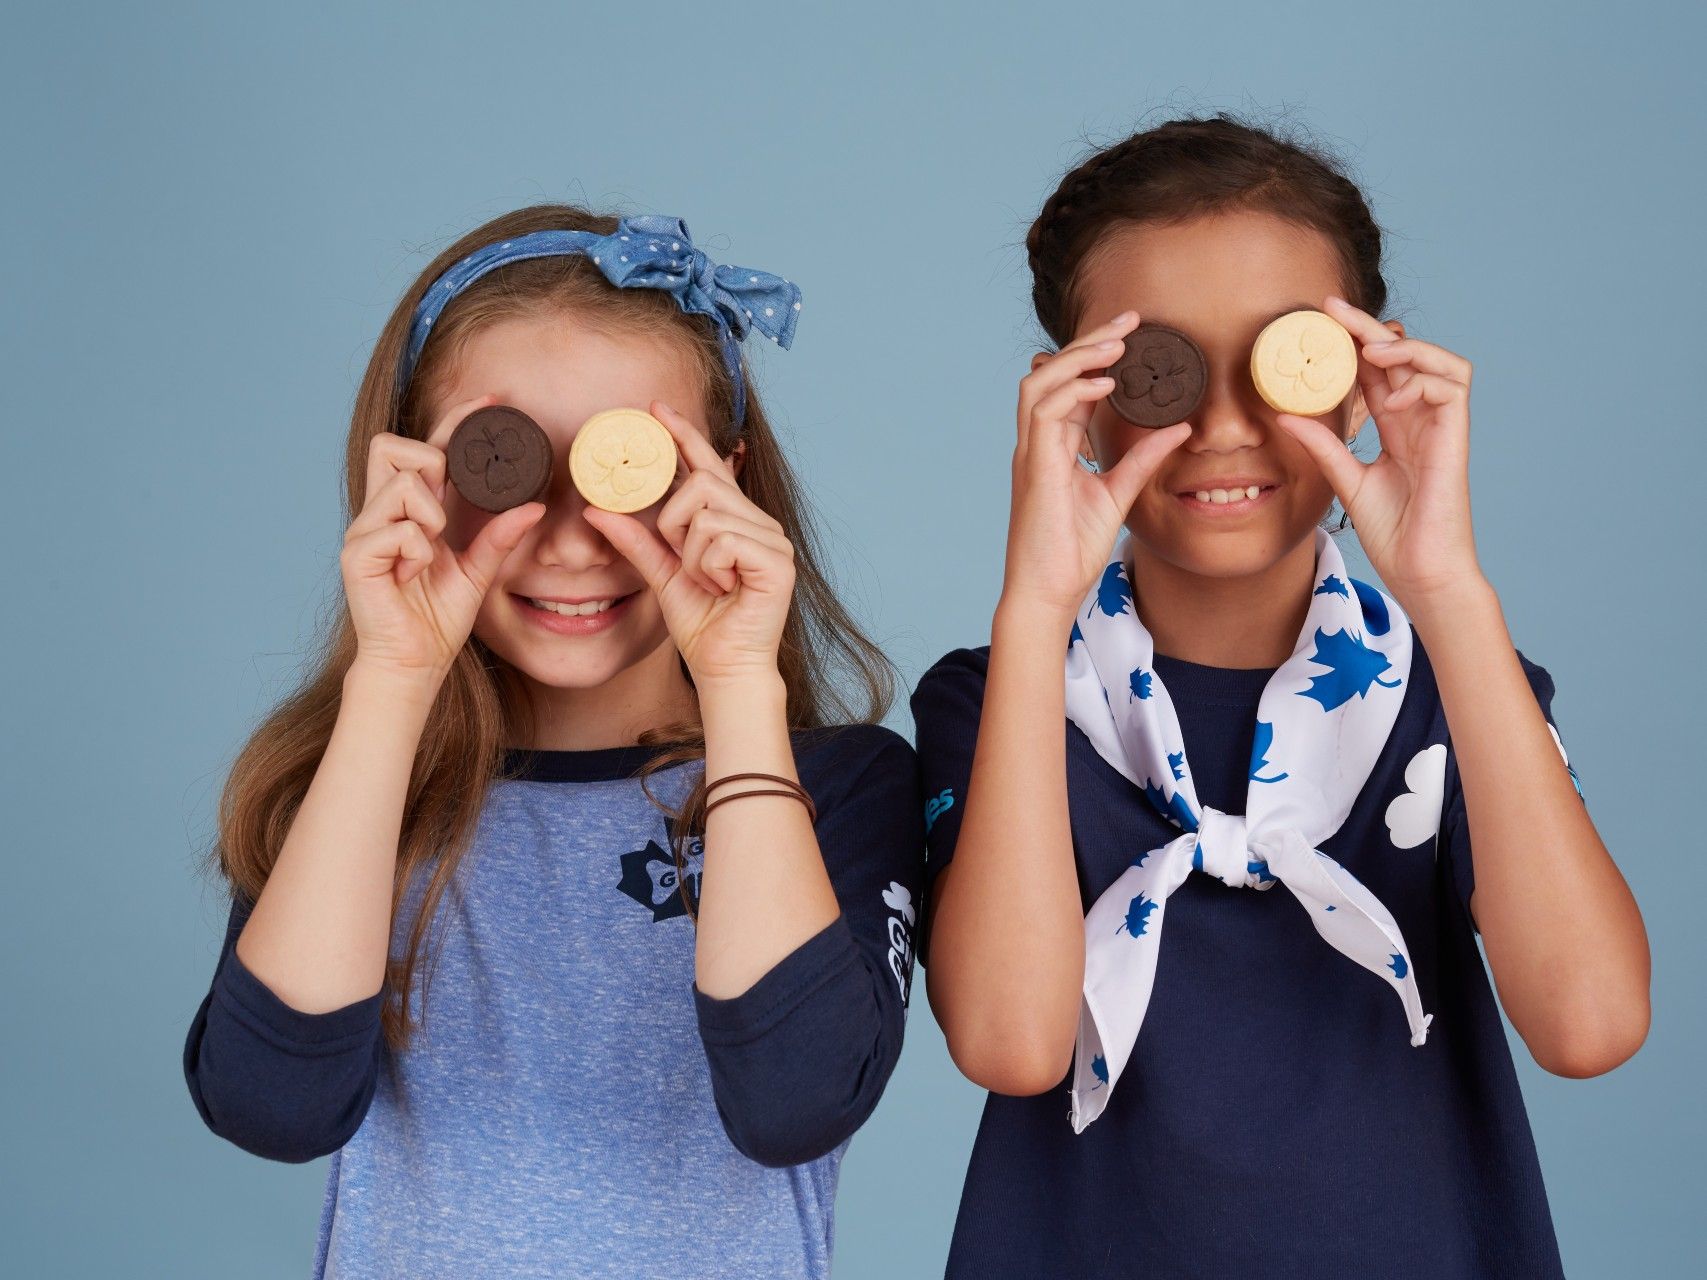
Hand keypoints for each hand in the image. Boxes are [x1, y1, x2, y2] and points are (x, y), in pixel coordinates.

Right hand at [341, 394, 545, 684]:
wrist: (415, 662)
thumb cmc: (438, 618)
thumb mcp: (478, 571)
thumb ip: (499, 537)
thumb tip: (534, 507)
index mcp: (410, 511)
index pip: (425, 449)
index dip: (453, 421)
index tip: (490, 402)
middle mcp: (381, 512)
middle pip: (392, 444)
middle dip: (429, 464)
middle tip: (444, 511)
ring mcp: (364, 531)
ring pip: (402, 484)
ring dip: (429, 515)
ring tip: (429, 551)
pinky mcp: (355, 555)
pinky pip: (397, 530)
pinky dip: (418, 551)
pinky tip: (414, 574)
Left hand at [584, 401, 793, 688]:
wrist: (726, 667)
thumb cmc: (702, 623)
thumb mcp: (660, 574)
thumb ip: (635, 540)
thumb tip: (595, 509)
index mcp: (734, 520)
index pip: (707, 465)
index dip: (683, 435)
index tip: (656, 409)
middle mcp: (758, 521)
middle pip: (701, 483)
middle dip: (674, 521)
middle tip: (682, 559)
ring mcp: (772, 538)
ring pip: (706, 514)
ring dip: (691, 554)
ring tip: (708, 581)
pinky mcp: (778, 559)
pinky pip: (721, 539)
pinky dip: (709, 566)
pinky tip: (724, 587)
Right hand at [1004, 312, 1191, 617]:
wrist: (1048, 591)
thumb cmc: (1072, 550)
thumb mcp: (1118, 494)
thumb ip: (1144, 459)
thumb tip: (1180, 429)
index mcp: (1053, 447)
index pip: (1068, 386)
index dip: (1095, 355)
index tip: (1131, 332)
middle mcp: (1037, 443)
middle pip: (1049, 372)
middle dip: (1087, 341)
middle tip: (1128, 320)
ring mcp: (1031, 454)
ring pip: (1039, 382)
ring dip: (1077, 358)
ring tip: (1116, 344)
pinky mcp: (1034, 469)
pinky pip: (1045, 414)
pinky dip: (1073, 391)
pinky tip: (1105, 385)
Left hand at [1276, 296, 1484, 609]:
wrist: (1420, 572)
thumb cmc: (1393, 533)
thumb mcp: (1346, 482)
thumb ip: (1323, 446)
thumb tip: (1285, 416)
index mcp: (1396, 427)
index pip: (1376, 373)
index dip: (1352, 345)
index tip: (1319, 323)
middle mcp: (1420, 421)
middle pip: (1403, 358)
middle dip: (1370, 329)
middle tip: (1332, 309)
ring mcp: (1441, 428)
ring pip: (1440, 362)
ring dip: (1407, 348)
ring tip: (1370, 350)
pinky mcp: (1456, 440)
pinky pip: (1452, 388)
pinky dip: (1424, 380)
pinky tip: (1396, 396)